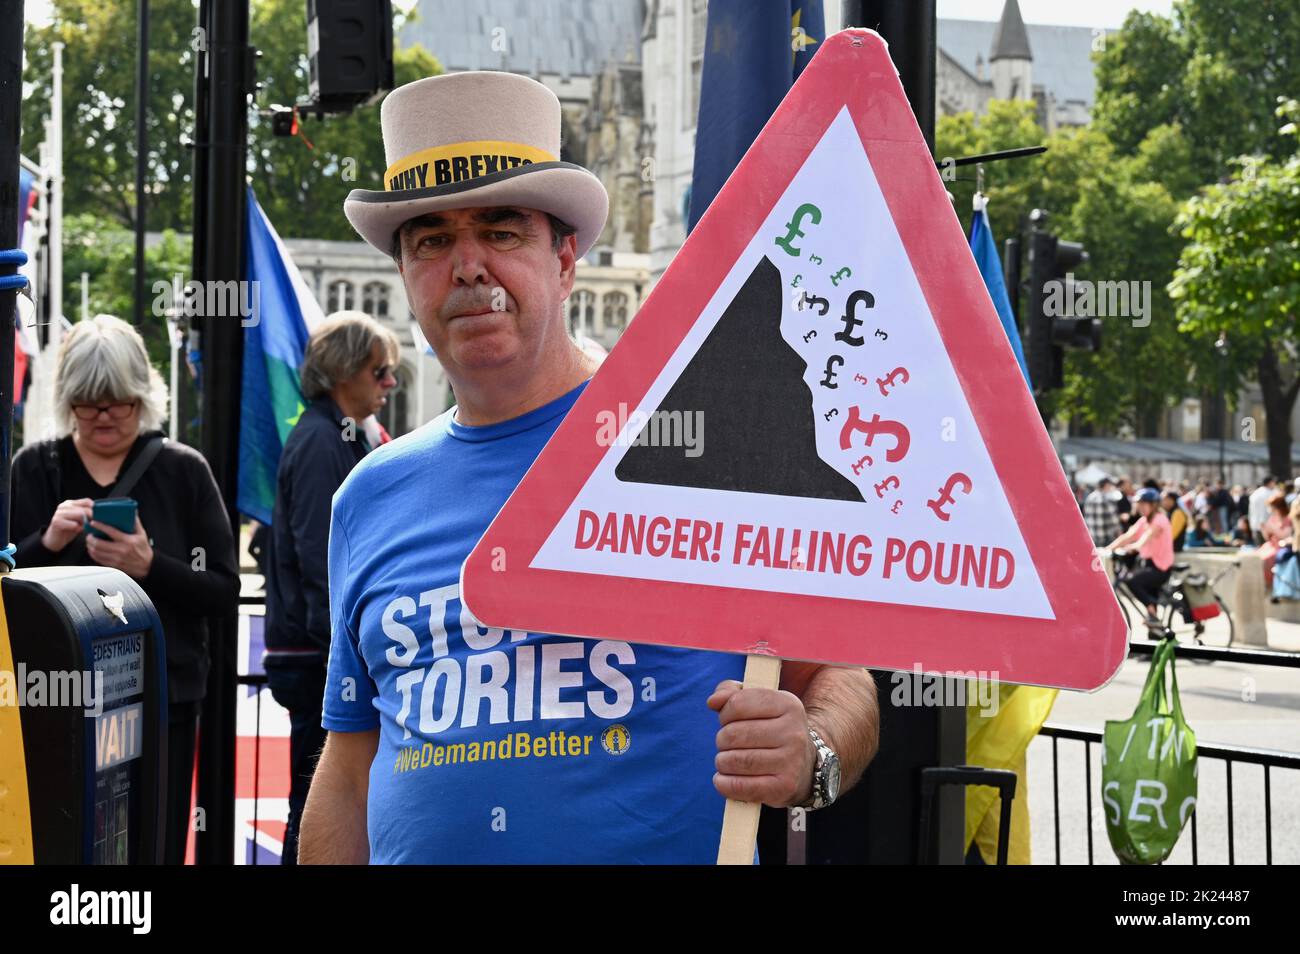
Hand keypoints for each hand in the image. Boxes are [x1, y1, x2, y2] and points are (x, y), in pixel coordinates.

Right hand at [41, 498, 94, 551]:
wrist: (55, 540)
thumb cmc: (70, 529)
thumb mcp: (81, 519)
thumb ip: (87, 513)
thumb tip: (102, 512)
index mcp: (70, 503)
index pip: (88, 501)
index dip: (94, 510)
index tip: (95, 518)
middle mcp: (64, 506)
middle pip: (85, 509)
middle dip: (90, 518)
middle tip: (89, 525)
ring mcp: (59, 513)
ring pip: (80, 515)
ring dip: (83, 524)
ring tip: (81, 528)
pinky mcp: (56, 521)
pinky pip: (74, 524)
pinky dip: (77, 529)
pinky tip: (75, 531)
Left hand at [85, 515, 153, 579]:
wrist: (147, 565)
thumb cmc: (143, 549)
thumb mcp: (142, 534)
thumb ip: (135, 523)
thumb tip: (132, 511)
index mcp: (128, 541)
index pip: (111, 531)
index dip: (100, 526)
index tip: (93, 523)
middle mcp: (121, 550)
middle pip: (99, 544)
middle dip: (91, 538)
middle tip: (89, 535)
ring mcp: (117, 559)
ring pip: (97, 552)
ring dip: (90, 546)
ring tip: (90, 542)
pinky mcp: (114, 565)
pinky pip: (99, 559)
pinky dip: (93, 554)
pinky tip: (93, 550)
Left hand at [708, 680, 815, 807]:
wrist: (803, 766)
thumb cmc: (771, 729)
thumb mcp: (758, 704)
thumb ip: (731, 693)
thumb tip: (713, 701)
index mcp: (788, 704)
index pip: (738, 704)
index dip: (725, 713)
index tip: (729, 720)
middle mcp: (793, 732)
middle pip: (733, 734)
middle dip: (722, 740)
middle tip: (727, 744)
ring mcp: (791, 761)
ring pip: (735, 760)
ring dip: (722, 762)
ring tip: (726, 761)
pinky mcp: (784, 787)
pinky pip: (740, 786)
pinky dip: (724, 783)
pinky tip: (723, 779)